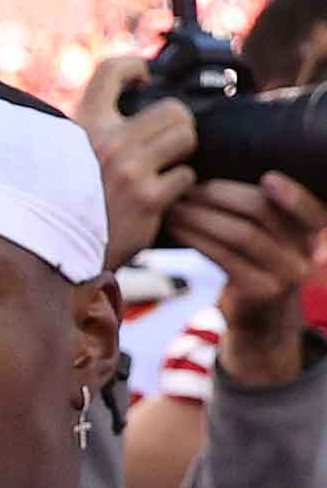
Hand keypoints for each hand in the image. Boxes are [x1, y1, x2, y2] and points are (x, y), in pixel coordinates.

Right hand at [73, 60, 198, 272]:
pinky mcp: (147, 199)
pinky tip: (160, 197)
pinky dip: (178, 186)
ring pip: (185, 137)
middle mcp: (105, 142)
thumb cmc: (62, 202)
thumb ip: (88, 132)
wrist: (53, 254)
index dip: (134, 65)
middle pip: (172, 109)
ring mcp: (128, 170)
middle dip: (176, 126)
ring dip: (181, 153)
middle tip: (165, 143)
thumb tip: (120, 104)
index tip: (143, 75)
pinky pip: (185, 177)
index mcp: (81, 125)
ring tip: (164, 167)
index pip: (110, 71)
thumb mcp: (60, 156)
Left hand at [170, 172, 326, 386]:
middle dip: (222, 195)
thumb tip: (221, 169)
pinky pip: (222, 257)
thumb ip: (263, 213)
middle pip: (263, 214)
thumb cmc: (259, 265)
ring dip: (201, 216)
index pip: (311, 211)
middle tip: (189, 187)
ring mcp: (284, 275)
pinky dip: (196, 238)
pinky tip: (176, 228)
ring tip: (175, 206)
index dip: (292, 195)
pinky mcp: (258, 291)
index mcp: (311, 234)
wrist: (261, 318)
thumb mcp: (274, 240)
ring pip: (240, 235)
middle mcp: (305, 253)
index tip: (268, 177)